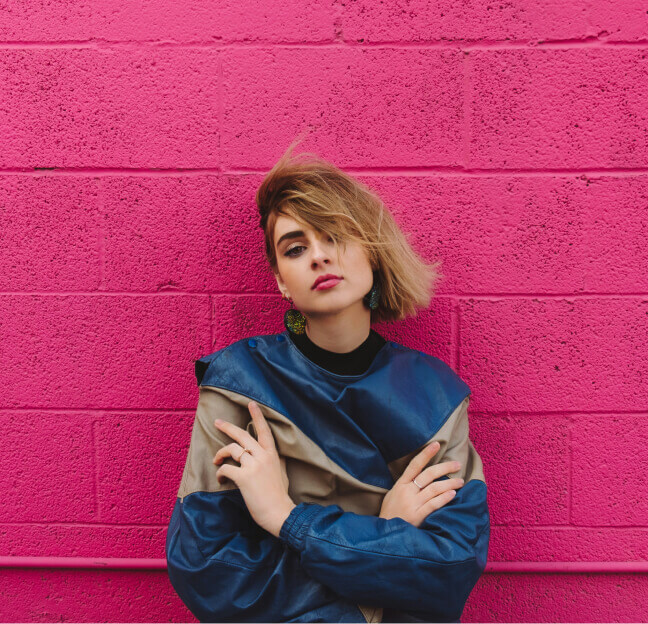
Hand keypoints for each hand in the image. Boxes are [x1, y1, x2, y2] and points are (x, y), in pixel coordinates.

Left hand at [213, 400, 295, 537]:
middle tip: (217, 422)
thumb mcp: (282, 473)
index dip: (257, 416)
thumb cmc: (280, 496)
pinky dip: (220, 472)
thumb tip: (274, 456)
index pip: (264, 430)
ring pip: (232, 449)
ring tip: (216, 460)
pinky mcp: (244, 477)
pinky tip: (220, 478)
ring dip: (220, 453)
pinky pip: (226, 468)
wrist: (280, 514)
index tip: (251, 403)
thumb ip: (276, 461)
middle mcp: (263, 456)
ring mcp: (253, 466)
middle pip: (242, 435)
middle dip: (228, 427)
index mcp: (272, 454)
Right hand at [379, 441, 463, 527]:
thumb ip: (405, 485)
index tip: (436, 444)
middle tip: (457, 464)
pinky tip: (453, 494)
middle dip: (445, 467)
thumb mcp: (393, 494)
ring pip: (434, 489)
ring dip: (449, 484)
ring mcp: (412, 504)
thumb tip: (420, 476)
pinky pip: (433, 505)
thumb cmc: (390, 513)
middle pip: (428, 474)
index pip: (414, 464)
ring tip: (460, 482)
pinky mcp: (417, 516)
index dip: (426, 453)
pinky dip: (444, 498)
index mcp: (400, 484)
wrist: (384, 533)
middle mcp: (407, 492)